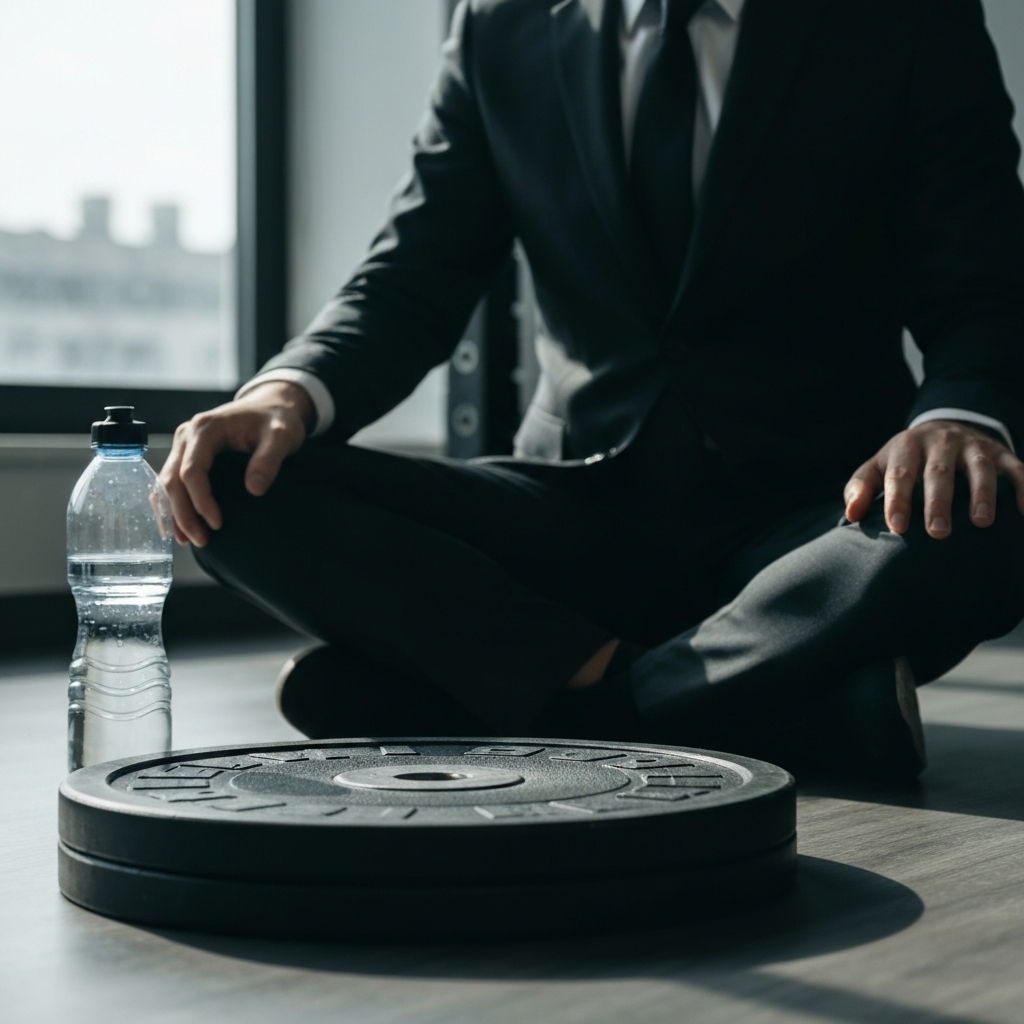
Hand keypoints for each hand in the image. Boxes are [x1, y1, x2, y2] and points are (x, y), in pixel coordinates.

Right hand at [160, 381, 313, 546]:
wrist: (272, 406)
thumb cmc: (277, 419)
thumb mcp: (281, 436)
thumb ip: (269, 460)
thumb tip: (254, 489)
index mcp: (206, 428)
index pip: (192, 471)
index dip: (201, 501)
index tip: (217, 524)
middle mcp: (187, 434)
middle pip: (172, 480)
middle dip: (183, 514)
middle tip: (202, 540)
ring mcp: (184, 444)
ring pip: (166, 483)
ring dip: (173, 513)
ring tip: (188, 540)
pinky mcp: (187, 454)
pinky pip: (171, 481)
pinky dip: (171, 504)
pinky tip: (178, 527)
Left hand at [844, 420, 1023, 538]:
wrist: (943, 427)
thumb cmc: (905, 460)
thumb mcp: (878, 466)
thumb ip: (861, 487)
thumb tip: (851, 514)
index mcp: (907, 447)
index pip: (900, 474)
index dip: (898, 499)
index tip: (897, 527)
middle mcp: (940, 443)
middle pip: (939, 472)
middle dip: (938, 502)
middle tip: (938, 533)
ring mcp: (972, 446)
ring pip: (979, 467)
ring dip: (982, 493)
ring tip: (981, 522)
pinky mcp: (999, 452)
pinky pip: (1015, 467)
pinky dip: (1023, 486)